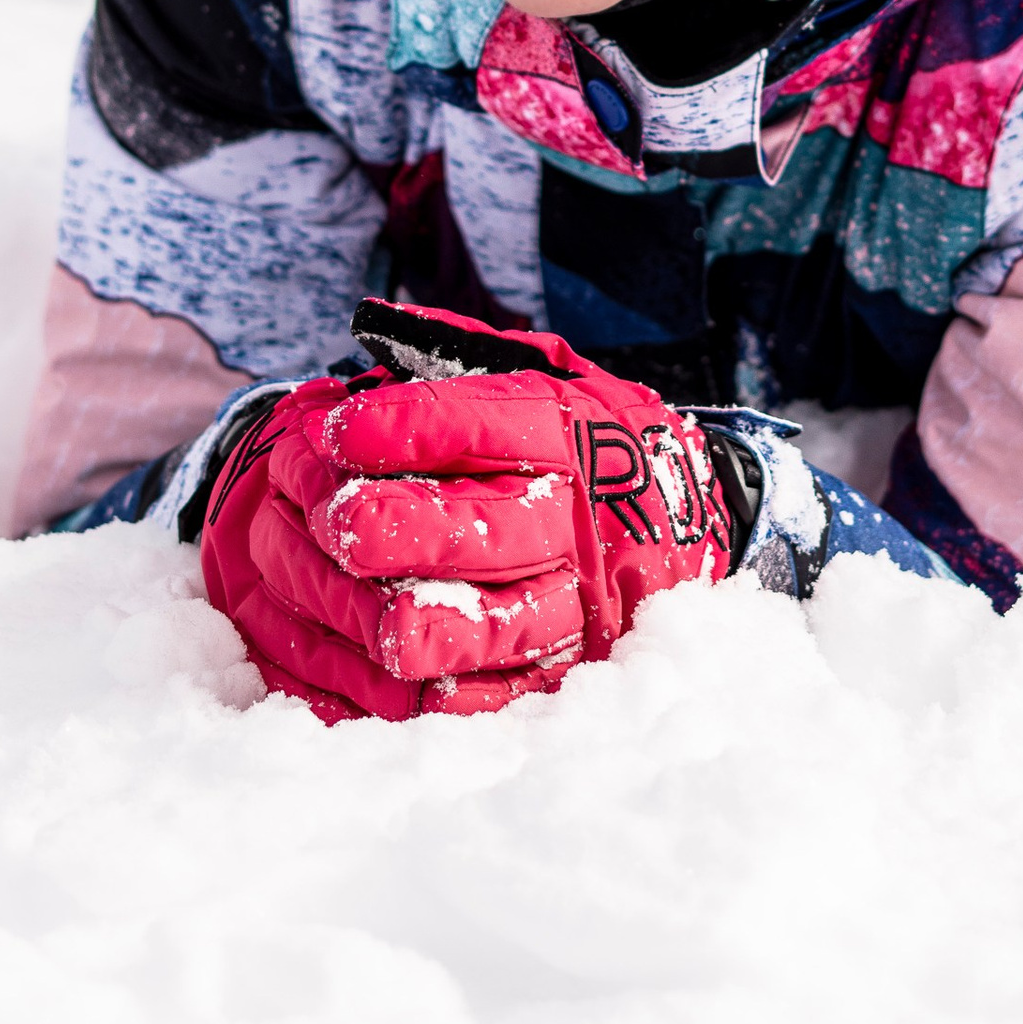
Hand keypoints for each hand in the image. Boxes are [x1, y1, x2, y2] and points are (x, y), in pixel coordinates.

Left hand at [199, 302, 738, 721]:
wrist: (695, 518)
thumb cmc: (593, 436)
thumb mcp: (554, 373)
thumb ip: (464, 353)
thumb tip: (370, 328)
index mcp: (571, 436)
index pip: (479, 426)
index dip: (396, 427)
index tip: (332, 427)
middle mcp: (576, 524)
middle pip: (473, 532)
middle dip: (384, 522)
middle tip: (326, 513)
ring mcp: (573, 605)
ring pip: (477, 627)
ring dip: (396, 614)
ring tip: (343, 597)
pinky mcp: (562, 670)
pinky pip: (488, 695)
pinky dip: (424, 688)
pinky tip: (364, 662)